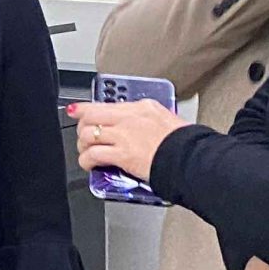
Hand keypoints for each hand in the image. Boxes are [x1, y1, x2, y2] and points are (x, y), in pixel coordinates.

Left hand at [70, 100, 185, 181]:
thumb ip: (146, 120)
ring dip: (83, 146)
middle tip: (84, 138)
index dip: (85, 109)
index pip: (106, 104)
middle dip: (82, 128)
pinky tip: (90, 165)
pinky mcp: (122, 154)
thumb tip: (136, 127)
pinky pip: (93, 154)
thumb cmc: (185, 143)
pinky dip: (86, 160)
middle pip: (91, 116)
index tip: (77, 111)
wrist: (191, 158)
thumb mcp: (166, 120)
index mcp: (142, 107)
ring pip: (88, 134)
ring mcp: (124, 135)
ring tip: (87, 153)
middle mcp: (129, 118)